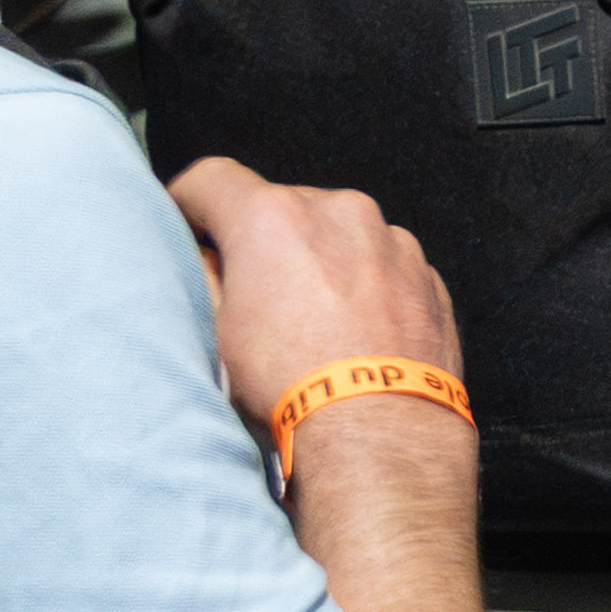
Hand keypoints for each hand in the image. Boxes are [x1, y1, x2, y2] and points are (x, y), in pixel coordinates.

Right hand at [165, 157, 463, 437]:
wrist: (379, 433)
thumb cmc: (292, 391)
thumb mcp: (213, 333)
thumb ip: (202, 276)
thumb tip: (200, 257)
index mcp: (275, 219)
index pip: (211, 179)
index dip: (187, 202)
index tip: (185, 224)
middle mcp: (340, 213)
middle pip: (280, 207)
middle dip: (260, 243)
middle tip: (248, 297)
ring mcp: (391, 240)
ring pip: (336, 235)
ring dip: (316, 263)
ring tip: (305, 326)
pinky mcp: (425, 273)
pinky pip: (379, 264)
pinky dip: (359, 285)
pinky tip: (347, 333)